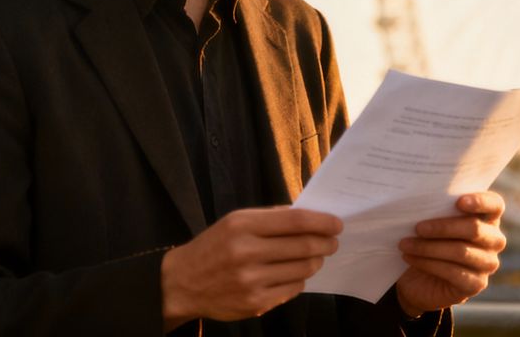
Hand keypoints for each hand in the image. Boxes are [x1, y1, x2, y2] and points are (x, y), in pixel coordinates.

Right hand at [161, 206, 340, 329]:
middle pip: (304, 246)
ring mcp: (251, 281)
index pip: (295, 221)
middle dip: (325, 243)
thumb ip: (269, 218)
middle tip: (332, 242)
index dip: (322, 222)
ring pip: (302, 269)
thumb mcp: (234, 221)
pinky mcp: (255, 303)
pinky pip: (292, 289)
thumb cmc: (214, 247)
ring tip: (314, 257)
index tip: (336, 223)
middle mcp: (246, 253)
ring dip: (315, 262)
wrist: (183, 283)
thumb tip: (309, 217)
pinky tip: (294, 274)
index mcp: (242, 226)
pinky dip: (299, 280)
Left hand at [394, 191, 505, 315]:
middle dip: (443, 227)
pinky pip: (453, 272)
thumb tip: (416, 201)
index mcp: (487, 217)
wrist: (421, 277)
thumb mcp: (432, 220)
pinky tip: (410, 257)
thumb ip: (434, 208)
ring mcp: (488, 263)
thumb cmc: (428, 239)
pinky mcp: (477, 284)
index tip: (458, 201)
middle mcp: (494, 240)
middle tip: (417, 227)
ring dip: (428, 247)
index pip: (494, 204)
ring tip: (405, 244)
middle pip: (474, 228)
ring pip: (461, 251)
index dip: (480, 201)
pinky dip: (428, 263)